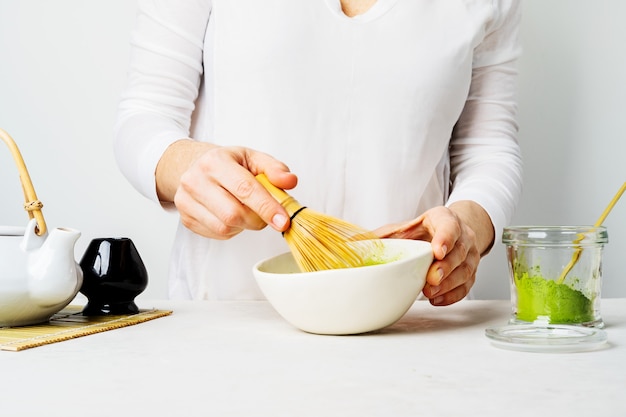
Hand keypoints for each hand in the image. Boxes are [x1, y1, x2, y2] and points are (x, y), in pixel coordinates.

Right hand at [155, 139, 297, 238]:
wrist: (195, 166)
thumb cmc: (228, 164)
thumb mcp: (253, 158)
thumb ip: (275, 169)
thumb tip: (290, 181)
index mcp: (215, 162)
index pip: (244, 189)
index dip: (267, 207)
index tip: (283, 221)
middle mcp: (196, 180)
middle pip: (234, 213)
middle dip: (257, 219)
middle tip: (266, 214)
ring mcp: (187, 201)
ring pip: (225, 227)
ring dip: (244, 225)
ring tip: (245, 210)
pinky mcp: (186, 218)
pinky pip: (217, 234)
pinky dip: (232, 229)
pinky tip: (232, 215)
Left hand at [373, 202, 493, 305]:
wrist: (449, 233)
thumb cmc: (423, 231)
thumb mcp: (402, 228)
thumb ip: (380, 237)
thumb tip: (350, 246)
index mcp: (443, 219)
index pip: (449, 226)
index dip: (445, 238)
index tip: (436, 251)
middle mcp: (462, 235)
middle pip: (459, 251)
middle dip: (446, 267)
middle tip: (431, 279)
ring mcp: (469, 255)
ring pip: (465, 270)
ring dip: (449, 284)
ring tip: (430, 293)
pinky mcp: (470, 272)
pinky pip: (466, 286)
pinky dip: (453, 295)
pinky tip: (437, 300)